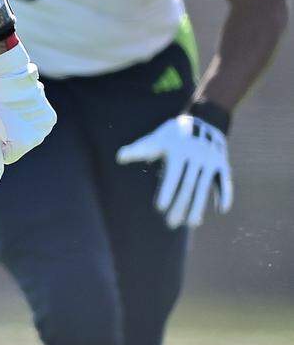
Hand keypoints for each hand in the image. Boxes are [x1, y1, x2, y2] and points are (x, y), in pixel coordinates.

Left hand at [0, 42, 56, 184]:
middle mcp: (37, 139)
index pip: (7, 157)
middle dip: (11, 136)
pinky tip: (26, 108)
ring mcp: (46, 128)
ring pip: (29, 136)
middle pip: (19, 147)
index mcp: (21, 145)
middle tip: (5, 118)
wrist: (10, 79)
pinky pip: (38, 127)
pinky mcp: (51, 118)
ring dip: (21, 128)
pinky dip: (32, 120)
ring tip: (15, 112)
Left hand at [116, 115, 231, 228]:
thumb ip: (138, 150)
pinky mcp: (222, 164)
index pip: (173, 175)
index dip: (167, 191)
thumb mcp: (155, 140)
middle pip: (188, 185)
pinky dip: (224, 194)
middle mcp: (197, 155)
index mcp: (178, 150)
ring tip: (192, 223)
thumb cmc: (171, 136)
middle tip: (171, 224)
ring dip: (199, 205)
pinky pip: (224, 181)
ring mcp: (211, 160)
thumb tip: (119, 157)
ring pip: (204, 186)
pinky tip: (220, 211)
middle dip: (180, 205)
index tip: (160, 208)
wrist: (203, 120)